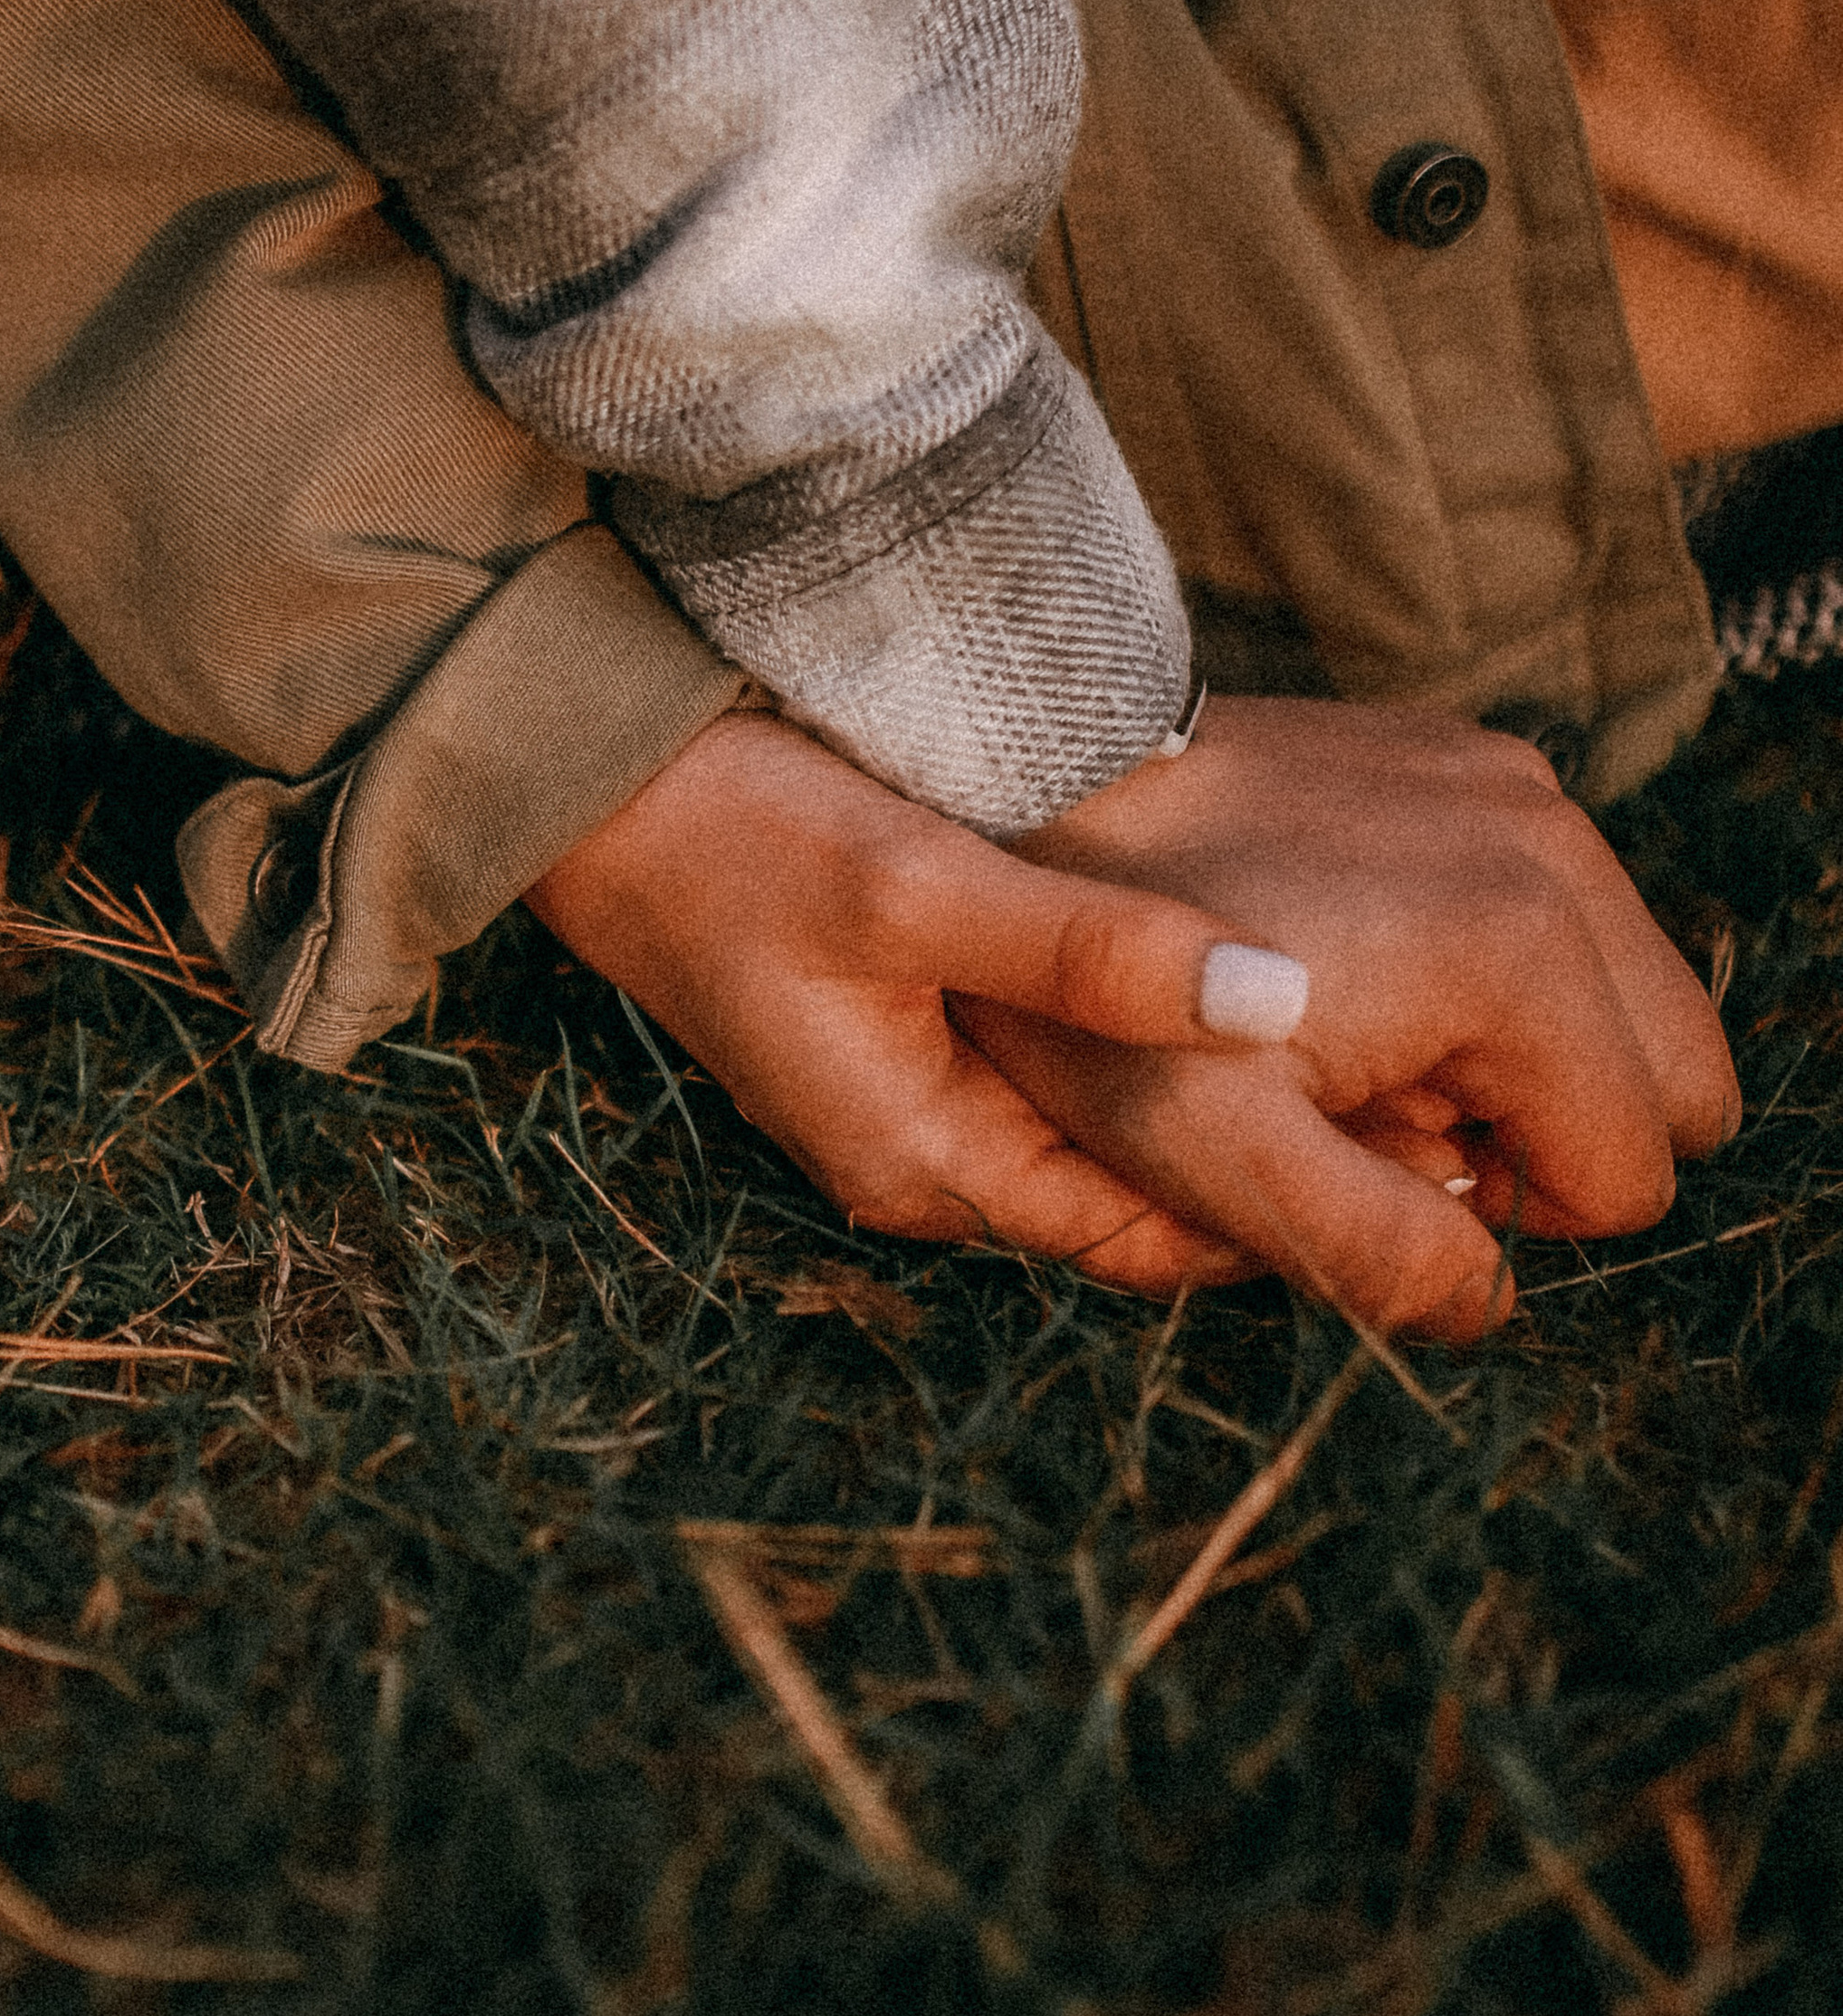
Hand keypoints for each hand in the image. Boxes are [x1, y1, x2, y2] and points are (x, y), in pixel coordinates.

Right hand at [528, 699, 1735, 1342]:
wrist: (584, 782)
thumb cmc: (729, 832)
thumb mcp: (914, 884)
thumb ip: (1091, 952)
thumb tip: (1278, 1003)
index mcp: (929, 1159)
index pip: (1154, 1233)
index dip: (1293, 1207)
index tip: (1428, 1138)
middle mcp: (922, 1156)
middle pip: (1138, 1197)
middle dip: (1273, 1163)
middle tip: (1431, 1085)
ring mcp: (906, 1096)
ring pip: (1106, 1137)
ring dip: (1215, 1102)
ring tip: (1361, 1030)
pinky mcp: (897, 1028)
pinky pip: (1057, 1073)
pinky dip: (1146, 1046)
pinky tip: (1220, 972)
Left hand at [958, 696, 1735, 1338]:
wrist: (1019, 789)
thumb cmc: (1098, 988)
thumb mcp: (1207, 1153)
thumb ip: (1371, 1250)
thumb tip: (1489, 1294)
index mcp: (1521, 951)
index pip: (1627, 1177)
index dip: (1493, 1205)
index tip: (1363, 1144)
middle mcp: (1555, 847)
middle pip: (1673, 1079)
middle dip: (1537, 1126)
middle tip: (1372, 1099)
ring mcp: (1515, 785)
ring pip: (1627, 997)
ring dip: (1515, 1049)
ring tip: (1354, 1028)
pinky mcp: (1468, 757)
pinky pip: (1558, 908)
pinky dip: (1483, 963)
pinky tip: (1345, 953)